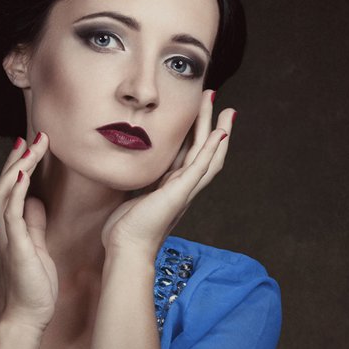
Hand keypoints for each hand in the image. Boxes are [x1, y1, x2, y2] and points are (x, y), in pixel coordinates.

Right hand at [0, 132, 57, 331]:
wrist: (26, 319)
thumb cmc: (34, 289)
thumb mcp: (37, 249)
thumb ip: (34, 225)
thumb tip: (36, 202)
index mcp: (11, 230)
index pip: (10, 191)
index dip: (19, 167)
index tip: (30, 147)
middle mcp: (5, 230)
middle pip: (2, 186)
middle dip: (16, 160)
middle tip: (31, 137)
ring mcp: (8, 238)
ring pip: (3, 194)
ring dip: (17, 168)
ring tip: (30, 147)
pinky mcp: (16, 247)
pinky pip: (10, 215)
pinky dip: (14, 193)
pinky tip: (22, 176)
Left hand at [100, 90, 235, 256]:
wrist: (127, 249)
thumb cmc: (125, 229)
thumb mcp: (130, 195)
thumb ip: (135, 180)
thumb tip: (126, 164)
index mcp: (171, 186)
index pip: (188, 154)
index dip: (195, 133)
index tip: (197, 114)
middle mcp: (182, 187)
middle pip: (203, 150)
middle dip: (209, 124)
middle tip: (215, 100)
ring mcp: (184, 190)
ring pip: (207, 154)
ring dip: (215, 130)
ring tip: (223, 108)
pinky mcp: (181, 193)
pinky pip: (201, 167)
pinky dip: (212, 150)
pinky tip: (220, 133)